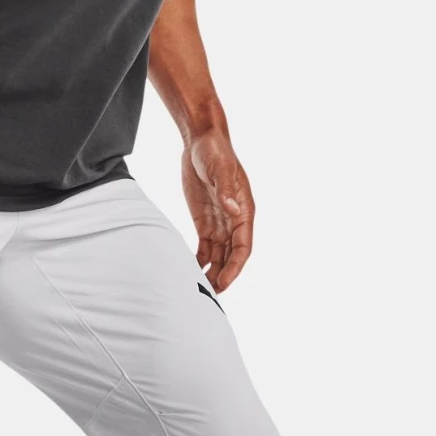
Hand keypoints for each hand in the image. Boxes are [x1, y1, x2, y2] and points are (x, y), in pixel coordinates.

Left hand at [182, 129, 253, 291]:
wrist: (201, 142)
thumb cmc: (215, 153)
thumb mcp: (220, 169)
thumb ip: (226, 190)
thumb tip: (234, 211)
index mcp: (244, 211)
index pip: (243, 247)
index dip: (235, 267)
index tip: (224, 282)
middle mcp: (234, 221)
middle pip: (231, 256)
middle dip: (223, 275)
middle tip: (210, 293)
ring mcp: (220, 223)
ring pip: (218, 255)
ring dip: (211, 272)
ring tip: (199, 288)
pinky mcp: (205, 222)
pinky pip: (205, 247)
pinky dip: (199, 261)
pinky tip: (190, 272)